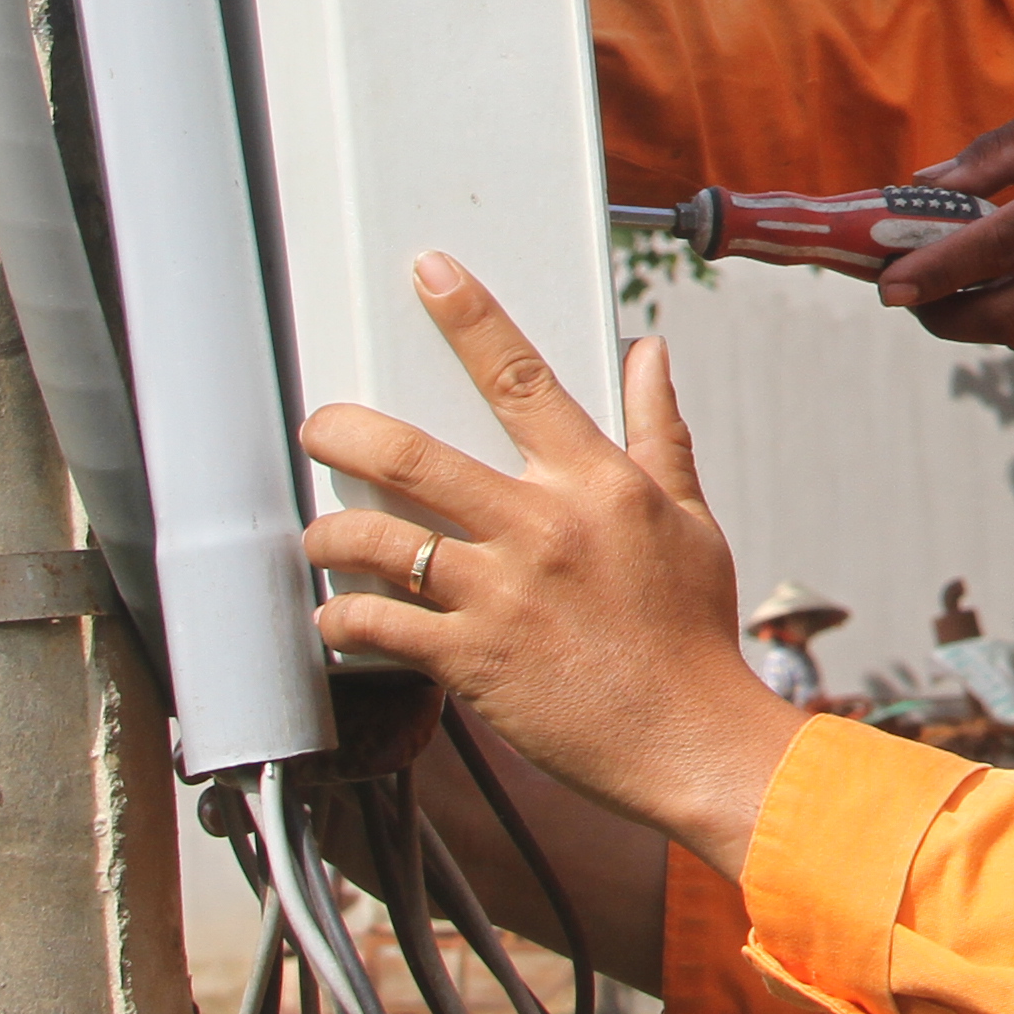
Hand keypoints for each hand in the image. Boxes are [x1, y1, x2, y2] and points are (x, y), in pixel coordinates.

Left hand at [300, 253, 807, 877]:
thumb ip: (658, 433)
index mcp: (598, 485)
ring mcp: (500, 594)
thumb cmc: (692, 637)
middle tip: (320, 425)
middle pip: (415, 455)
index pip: (523, 378)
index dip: (470, 317)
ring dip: (330, 533)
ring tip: (322, 536)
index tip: (430, 275)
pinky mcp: (470, 660)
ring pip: (378, 539)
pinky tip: (340, 621)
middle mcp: (542, 528)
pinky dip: (343, 620)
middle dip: (346, 431)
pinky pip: (377, 625)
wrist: (692, 738)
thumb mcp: (690, 519)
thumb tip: (648, 355)